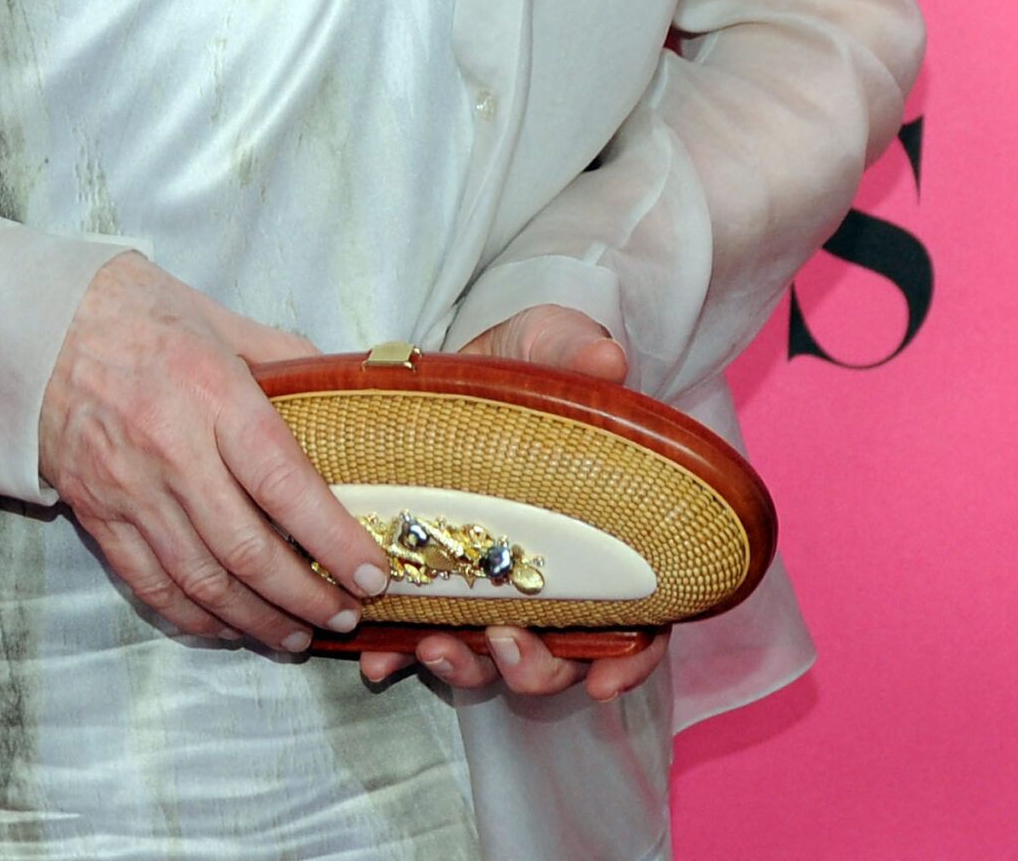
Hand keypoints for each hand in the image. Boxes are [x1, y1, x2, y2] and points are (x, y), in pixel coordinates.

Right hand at [38, 252, 391, 652]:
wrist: (29, 324)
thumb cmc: (128, 310)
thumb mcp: (213, 314)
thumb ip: (279, 353)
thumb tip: (338, 383)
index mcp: (210, 392)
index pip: (285, 484)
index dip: (335, 540)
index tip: (373, 573)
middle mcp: (171, 451)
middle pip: (248, 550)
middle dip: (307, 596)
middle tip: (347, 615)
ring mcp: (130, 491)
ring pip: (203, 581)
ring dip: (258, 620)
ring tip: (299, 636)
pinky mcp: (97, 515)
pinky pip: (151, 585)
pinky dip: (196, 618)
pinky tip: (229, 627)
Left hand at [356, 305, 670, 702]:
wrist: (454, 358)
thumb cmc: (525, 357)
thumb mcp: (549, 340)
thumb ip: (576, 349)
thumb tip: (607, 358)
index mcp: (601, 535)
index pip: (638, 617)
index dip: (630, 657)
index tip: (603, 677)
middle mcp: (550, 571)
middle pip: (560, 653)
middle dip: (534, 669)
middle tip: (504, 644)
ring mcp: (490, 580)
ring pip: (490, 656)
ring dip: (467, 668)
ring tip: (434, 648)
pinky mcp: (434, 575)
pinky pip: (420, 634)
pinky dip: (401, 657)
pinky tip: (379, 661)